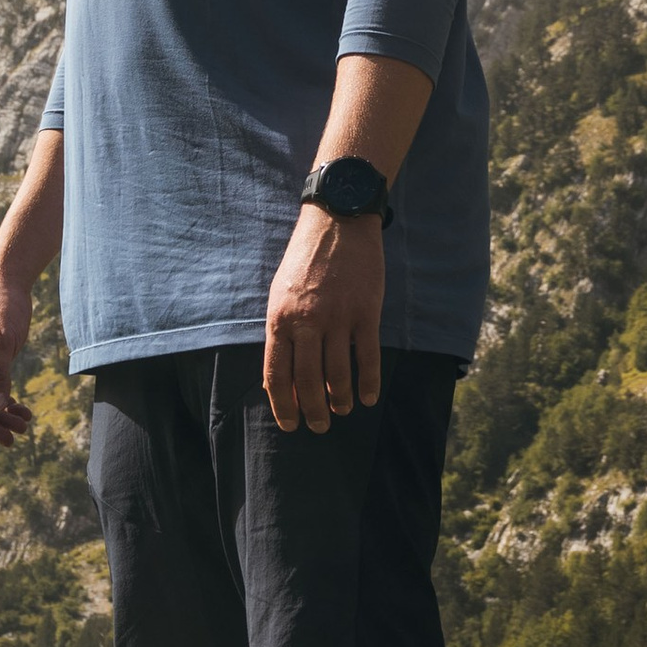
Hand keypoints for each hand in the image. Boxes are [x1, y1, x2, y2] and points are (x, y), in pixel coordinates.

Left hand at [263, 206, 385, 433]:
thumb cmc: (305, 259)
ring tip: (342, 411)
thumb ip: (283, 331)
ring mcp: (338, 318)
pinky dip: (369, 382)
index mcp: (280, 319)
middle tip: (319, 426)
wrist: (337, 221)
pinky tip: (369, 396)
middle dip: (313, 411)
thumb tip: (285, 373)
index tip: (290, 424)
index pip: (277, 376)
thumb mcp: (281, 293)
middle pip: (308, 382)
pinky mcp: (365, 312)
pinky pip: (367, 357)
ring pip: (338, 375)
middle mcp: (307, 323)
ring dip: (340, 401)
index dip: (283, 406)